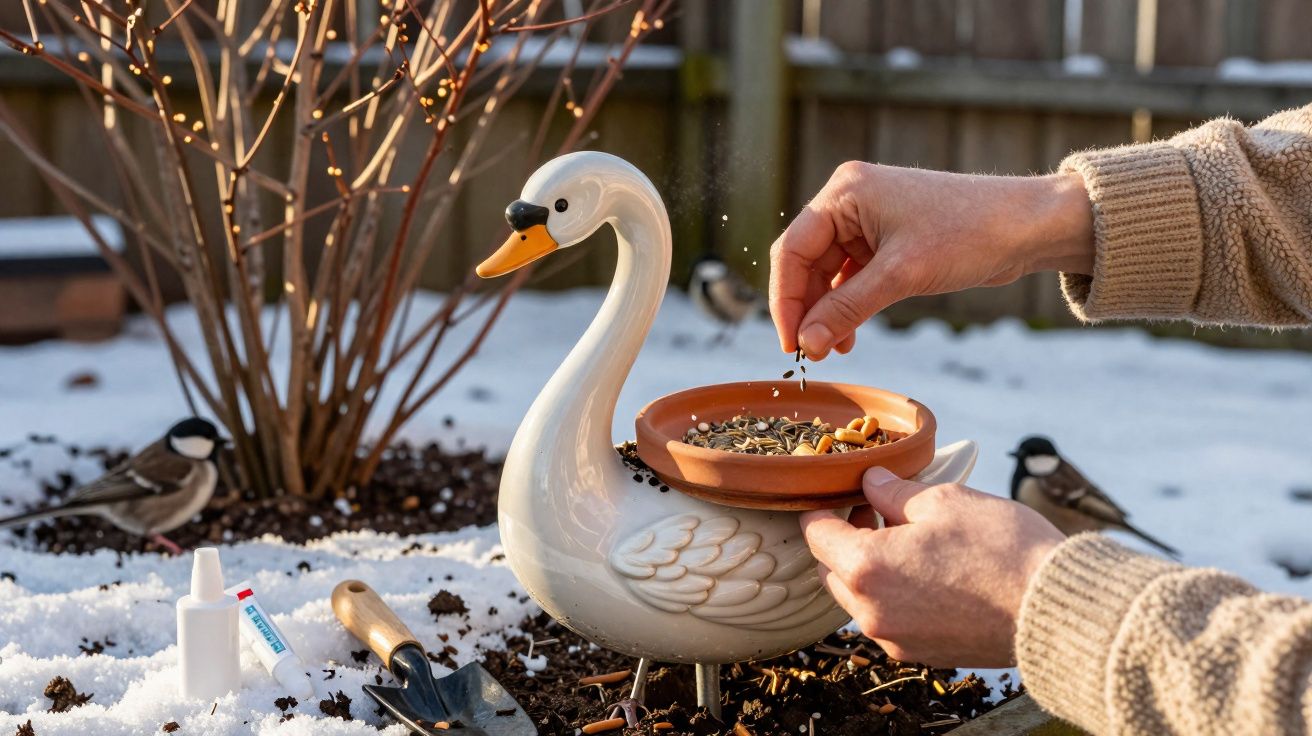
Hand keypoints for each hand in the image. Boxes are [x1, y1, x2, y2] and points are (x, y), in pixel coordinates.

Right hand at [769, 162, 1094, 357]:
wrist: (1029, 225)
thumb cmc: (969, 233)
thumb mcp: (901, 275)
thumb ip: (847, 309)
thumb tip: (807, 345)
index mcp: (845, 192)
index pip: (793, 250)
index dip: (786, 301)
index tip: (791, 345)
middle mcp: (850, 200)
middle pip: (807, 262)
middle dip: (807, 309)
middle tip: (811, 353)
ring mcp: (868, 219)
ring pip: (829, 273)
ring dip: (828, 312)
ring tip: (834, 349)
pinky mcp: (887, 238)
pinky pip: (852, 276)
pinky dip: (848, 305)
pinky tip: (849, 334)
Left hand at [800, 467, 1064, 666]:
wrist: (1056, 611)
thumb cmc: (1002, 550)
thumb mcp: (945, 501)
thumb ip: (894, 492)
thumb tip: (871, 481)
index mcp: (866, 567)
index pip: (816, 534)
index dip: (823, 508)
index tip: (840, 493)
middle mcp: (871, 611)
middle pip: (832, 569)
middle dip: (845, 539)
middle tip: (876, 511)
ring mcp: (896, 638)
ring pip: (859, 598)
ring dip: (869, 569)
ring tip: (907, 539)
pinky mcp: (922, 654)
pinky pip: (890, 620)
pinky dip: (895, 595)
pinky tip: (928, 572)